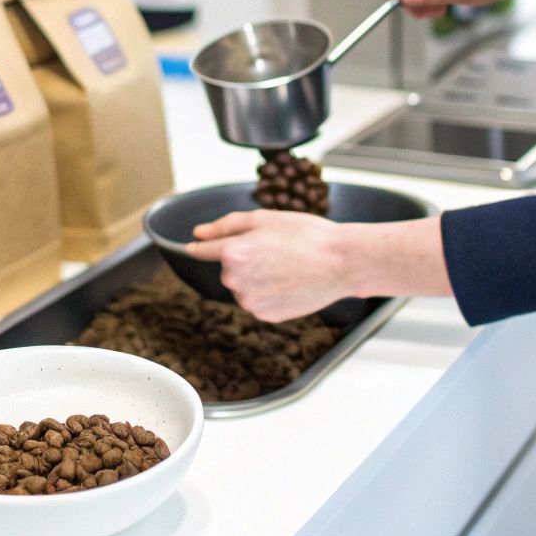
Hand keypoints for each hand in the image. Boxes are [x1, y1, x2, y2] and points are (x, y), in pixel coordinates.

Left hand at [184, 209, 353, 321]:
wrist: (342, 263)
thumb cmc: (307, 235)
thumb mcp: (263, 219)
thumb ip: (225, 226)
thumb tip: (199, 234)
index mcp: (233, 253)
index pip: (202, 250)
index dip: (199, 246)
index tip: (193, 247)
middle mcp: (236, 281)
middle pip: (227, 269)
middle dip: (242, 259)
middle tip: (273, 249)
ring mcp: (251, 302)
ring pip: (242, 286)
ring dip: (255, 277)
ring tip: (285, 266)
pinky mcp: (266, 315)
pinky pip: (257, 301)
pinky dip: (268, 292)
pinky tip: (288, 281)